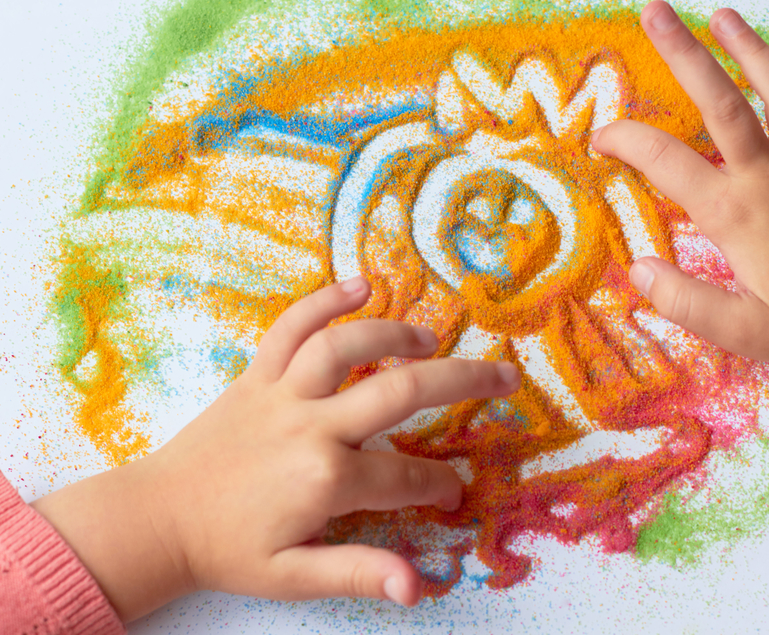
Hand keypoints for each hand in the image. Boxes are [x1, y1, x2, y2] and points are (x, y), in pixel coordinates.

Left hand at [32, 277, 519, 620]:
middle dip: (463, 383)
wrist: (158, 519)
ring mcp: (282, 394)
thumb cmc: (229, 550)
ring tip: (431, 339)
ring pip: (346, 348)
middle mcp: (311, 426)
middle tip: (505, 378)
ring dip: (395, 335)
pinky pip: (291, 329)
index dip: (440, 485)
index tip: (454, 490)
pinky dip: (323, 302)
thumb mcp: (293, 576)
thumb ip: (358, 573)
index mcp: (326, 479)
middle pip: (401, 392)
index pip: (406, 478)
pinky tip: (359, 285)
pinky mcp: (257, 376)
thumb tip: (416, 587)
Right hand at [591, 0, 768, 392]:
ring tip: (721, 15)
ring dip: (750, 48)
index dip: (626, 142)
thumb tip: (638, 270)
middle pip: (722, 104)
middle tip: (656, 14)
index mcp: (734, 214)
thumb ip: (682, 301)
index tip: (602, 138)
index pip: (665, 162)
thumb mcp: (736, 330)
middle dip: (685, 55)